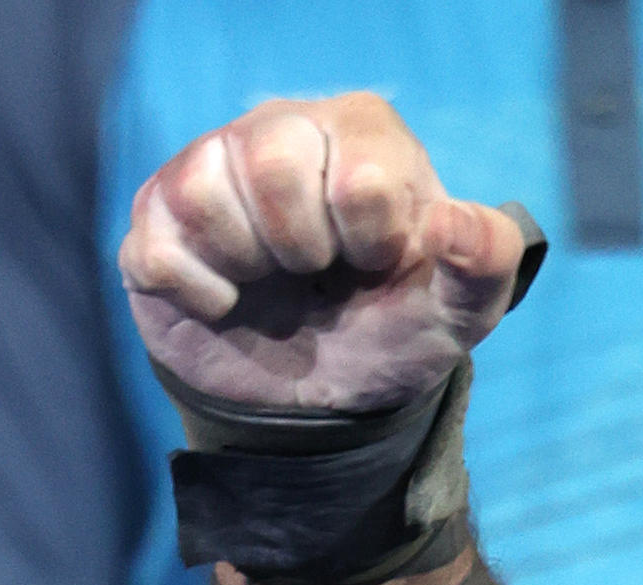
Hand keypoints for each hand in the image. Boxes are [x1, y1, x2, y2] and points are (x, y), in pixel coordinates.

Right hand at [120, 96, 535, 424]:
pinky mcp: (157, 219)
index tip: (371, 263)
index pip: (357, 170)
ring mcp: (210, 167)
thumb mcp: (458, 311)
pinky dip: (196, 292)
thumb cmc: (392, 330)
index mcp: (360, 131)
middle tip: (313, 273)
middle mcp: (280, 127)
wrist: (323, 398)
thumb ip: (486, 262)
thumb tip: (456, 226)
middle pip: (270, 158)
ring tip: (269, 281)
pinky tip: (225, 301)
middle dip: (299, 244)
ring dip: (245, 265)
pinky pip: (156, 246)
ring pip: (203, 192)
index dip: (365, 238)